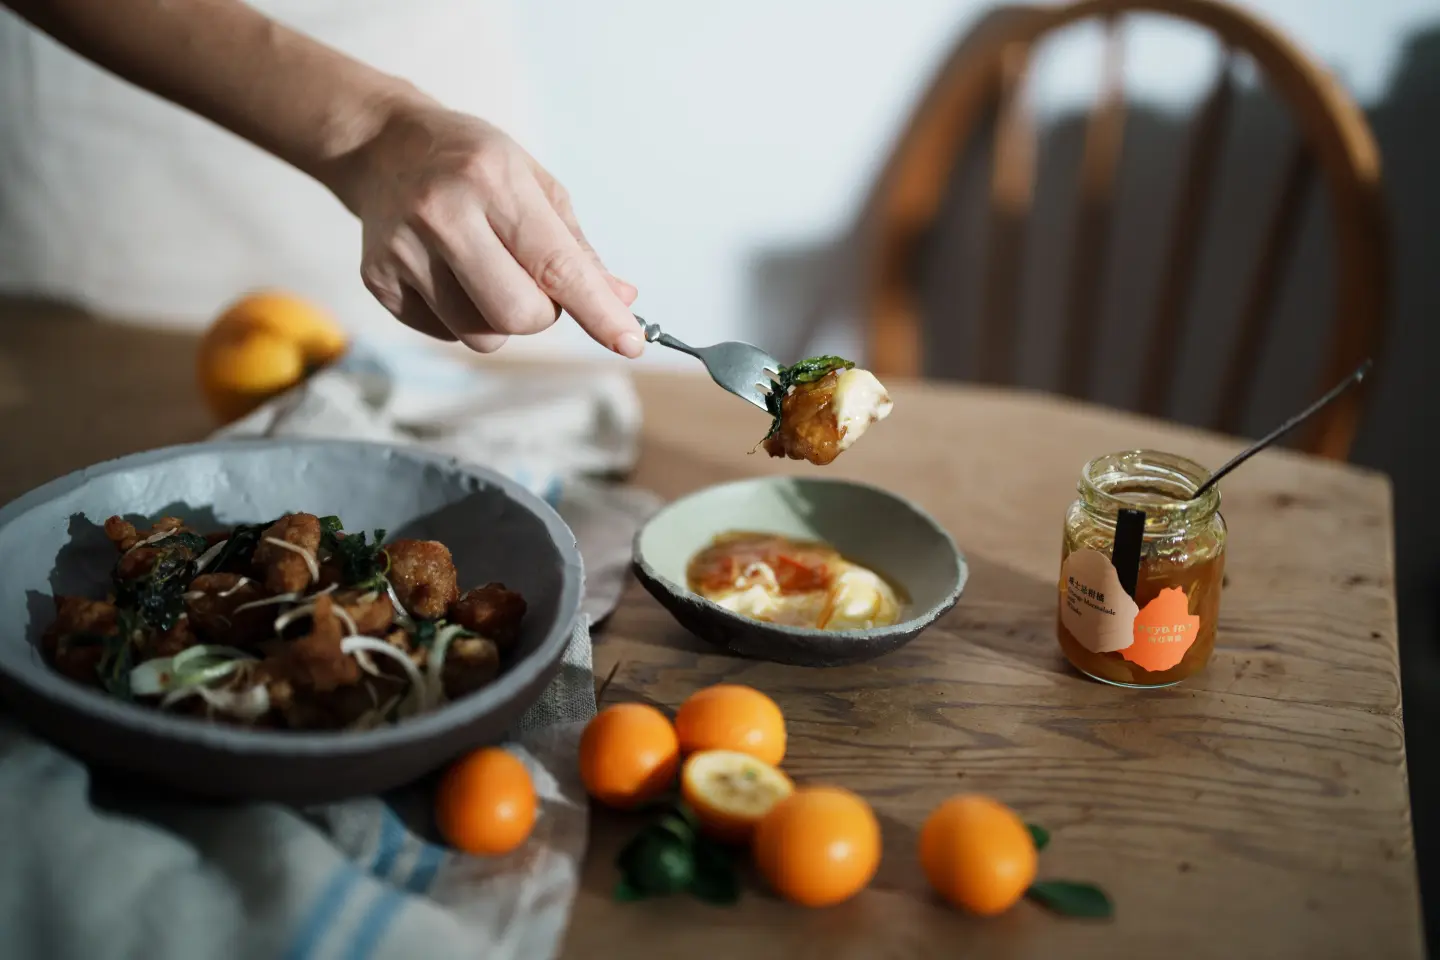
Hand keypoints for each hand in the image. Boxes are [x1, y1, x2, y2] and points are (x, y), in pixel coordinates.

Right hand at [338, 96, 642, 356]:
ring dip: (498, 319)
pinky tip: (448, 273)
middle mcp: (443, 214)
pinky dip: (461, 317)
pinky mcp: (377, 280)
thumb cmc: (472, 165)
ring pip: (481, 337)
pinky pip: (446, 335)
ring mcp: (403, 250)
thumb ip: (576, 247)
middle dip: (541, 315)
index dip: (598, 310)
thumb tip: (622, 298)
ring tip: (483, 271)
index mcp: (492, 180)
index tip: (631, 342)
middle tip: (533, 283)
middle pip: (518, 315)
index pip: (556, 264)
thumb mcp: (532, 184)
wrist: (383, 145)